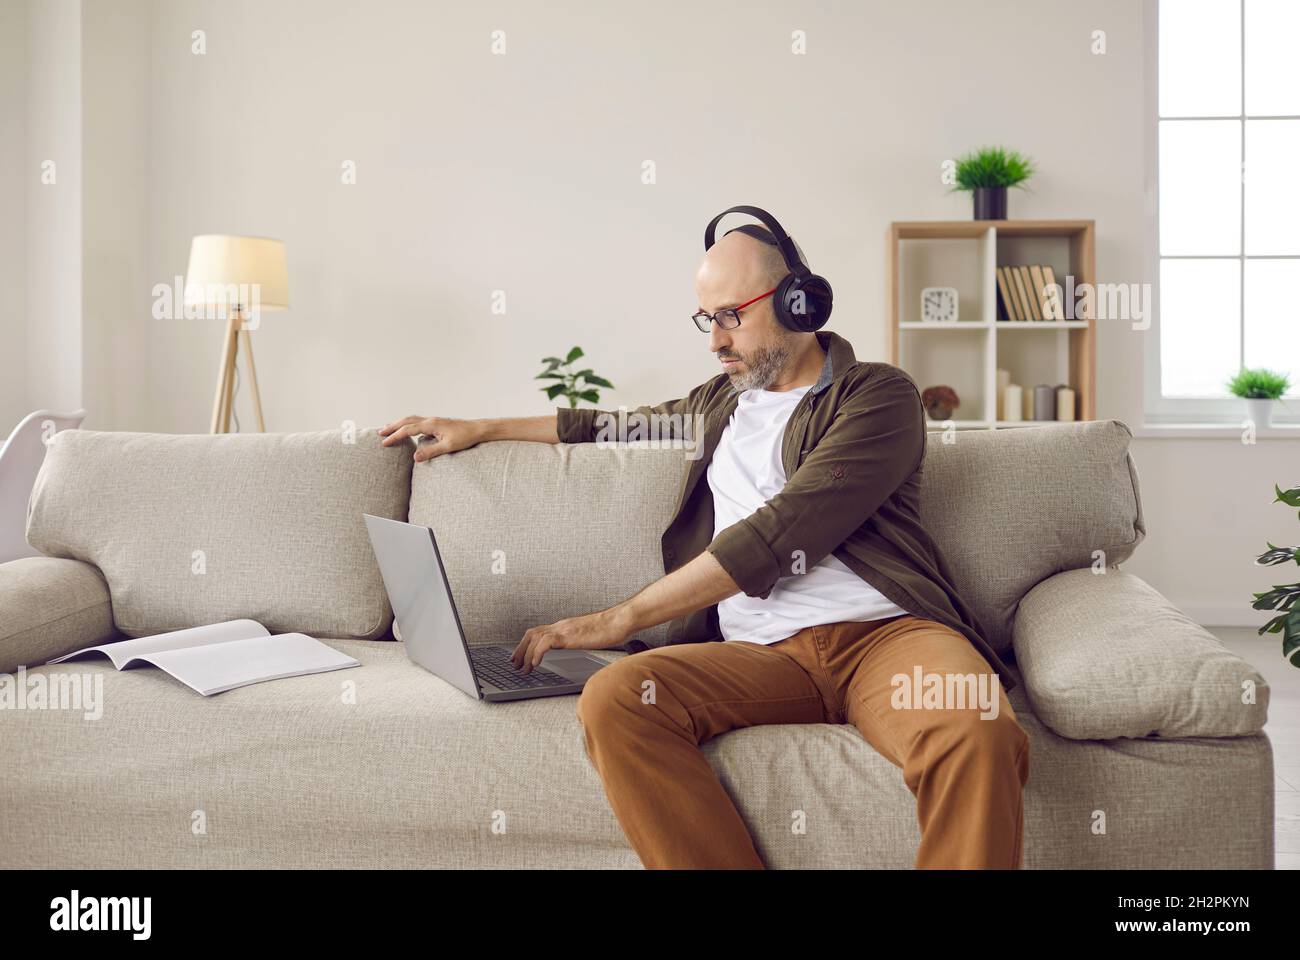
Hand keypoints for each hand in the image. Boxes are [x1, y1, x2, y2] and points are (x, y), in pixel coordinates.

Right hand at [378, 415, 482, 461]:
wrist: (477, 429)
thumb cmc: (465, 437)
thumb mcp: (448, 447)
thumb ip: (431, 451)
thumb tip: (415, 457)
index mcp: (431, 424)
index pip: (408, 429)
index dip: (395, 436)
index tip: (384, 442)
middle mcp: (430, 420)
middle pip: (406, 421)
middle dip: (392, 427)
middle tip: (380, 433)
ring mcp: (433, 420)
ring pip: (411, 419)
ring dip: (399, 424)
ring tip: (388, 428)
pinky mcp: (436, 423)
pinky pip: (417, 421)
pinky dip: (407, 424)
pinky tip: (407, 430)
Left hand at [511, 608, 632, 673]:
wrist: (618, 621)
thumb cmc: (608, 629)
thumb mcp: (588, 636)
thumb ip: (578, 640)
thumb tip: (574, 646)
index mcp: (564, 627)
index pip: (538, 632)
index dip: (526, 644)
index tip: (520, 656)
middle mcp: (561, 626)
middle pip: (531, 633)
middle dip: (520, 649)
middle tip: (514, 664)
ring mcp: (564, 629)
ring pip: (535, 637)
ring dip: (525, 654)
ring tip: (523, 668)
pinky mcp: (569, 635)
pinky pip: (546, 642)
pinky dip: (537, 653)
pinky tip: (536, 664)